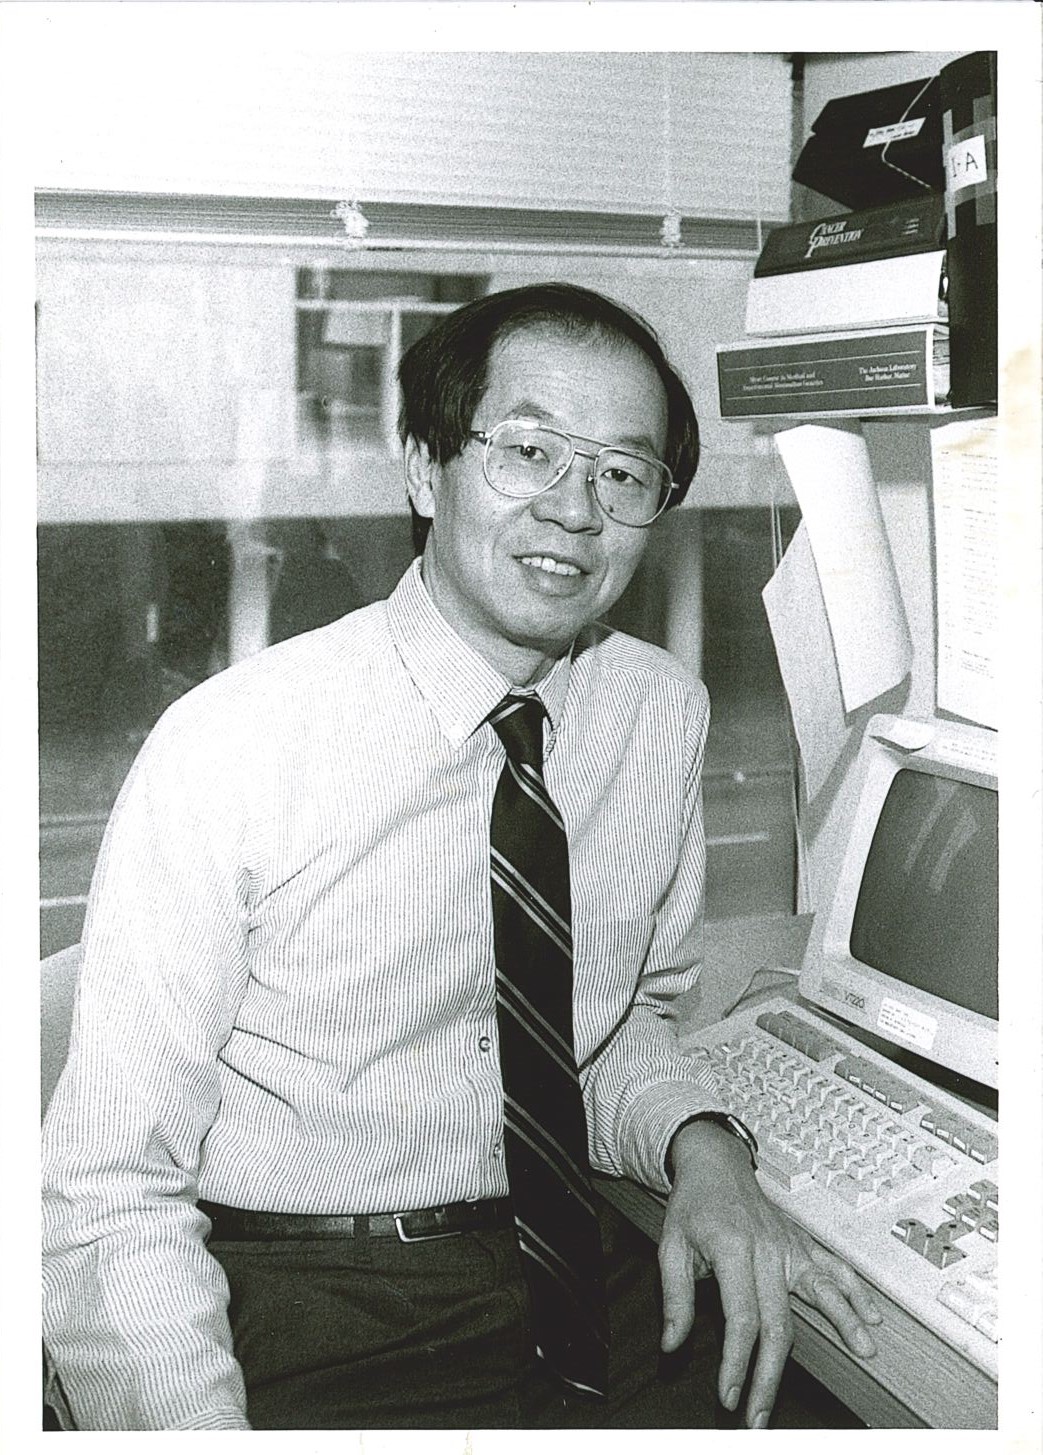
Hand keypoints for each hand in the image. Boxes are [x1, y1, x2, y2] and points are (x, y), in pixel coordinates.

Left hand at [659, 1119, 881, 1428]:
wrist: (715, 1163)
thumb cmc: (693, 1203)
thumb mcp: (670, 1245)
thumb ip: (674, 1297)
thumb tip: (672, 1343)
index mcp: (732, 1249)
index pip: (740, 1317)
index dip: (736, 1362)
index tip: (730, 1394)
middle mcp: (767, 1249)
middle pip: (778, 1321)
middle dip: (772, 1374)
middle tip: (762, 1412)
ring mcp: (788, 1246)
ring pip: (821, 1290)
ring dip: (843, 1323)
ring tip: (862, 1352)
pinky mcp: (800, 1245)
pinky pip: (833, 1267)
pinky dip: (854, 1291)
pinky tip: (870, 1314)